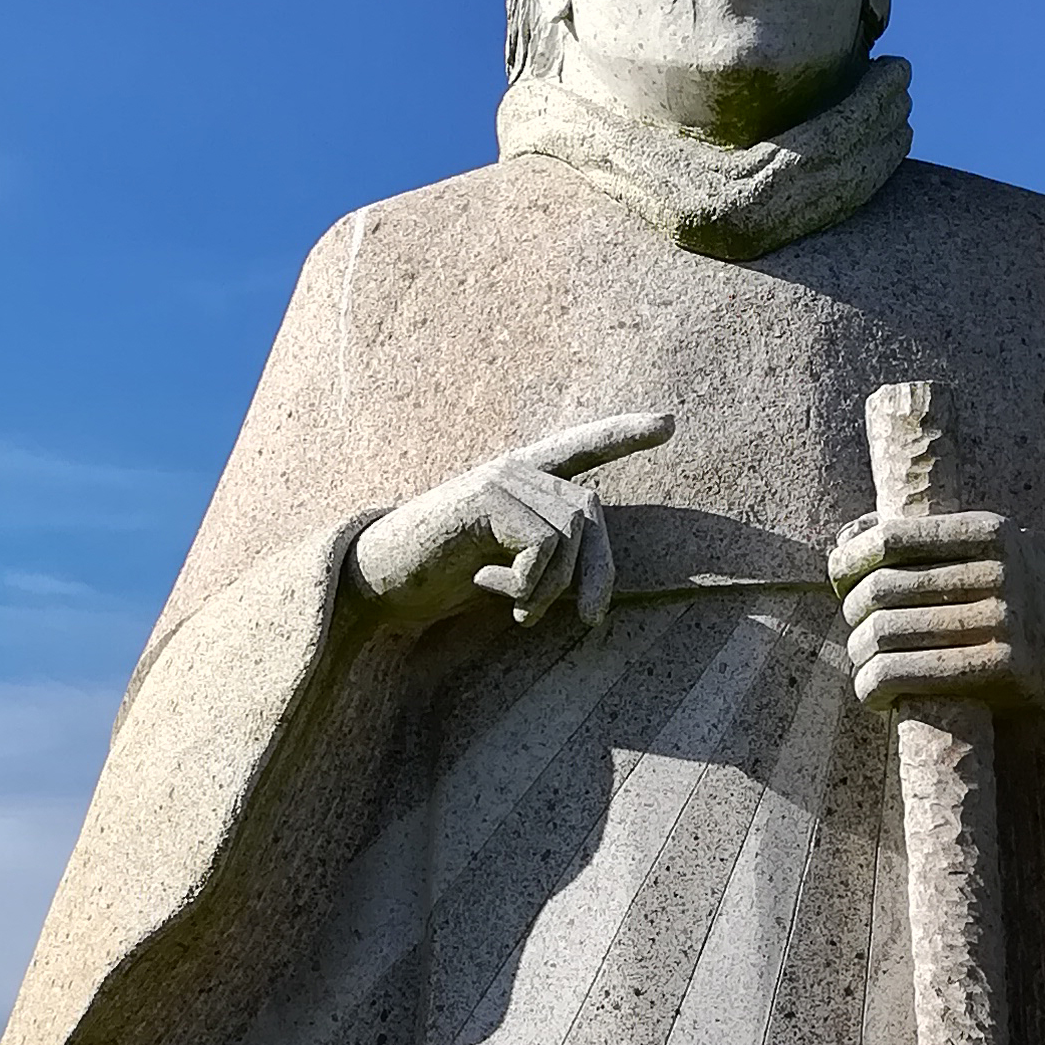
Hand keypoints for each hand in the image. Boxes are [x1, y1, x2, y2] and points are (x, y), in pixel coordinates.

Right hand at [351, 413, 674, 636]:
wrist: (374, 583)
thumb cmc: (438, 580)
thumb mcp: (507, 574)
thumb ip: (549, 568)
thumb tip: (594, 603)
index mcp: (520, 482)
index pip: (578, 449)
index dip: (622, 435)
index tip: (670, 423)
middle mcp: (514, 470)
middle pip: (590, 515)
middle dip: (600, 576)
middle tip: (588, 621)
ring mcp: (500, 479)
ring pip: (571, 535)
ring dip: (549, 589)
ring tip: (511, 604)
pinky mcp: (486, 498)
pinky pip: (544, 545)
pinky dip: (525, 584)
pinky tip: (484, 584)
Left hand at [828, 510, 1044, 712]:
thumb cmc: (999, 592)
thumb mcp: (972, 550)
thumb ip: (912, 537)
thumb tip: (845, 540)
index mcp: (988, 531)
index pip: (891, 538)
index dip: (850, 561)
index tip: (840, 581)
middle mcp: (1000, 571)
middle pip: (882, 589)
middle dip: (852, 612)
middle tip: (856, 629)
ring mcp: (1004, 619)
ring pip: (886, 633)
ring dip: (859, 654)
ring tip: (863, 662)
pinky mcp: (1003, 666)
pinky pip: (907, 675)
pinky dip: (873, 686)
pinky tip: (874, 692)